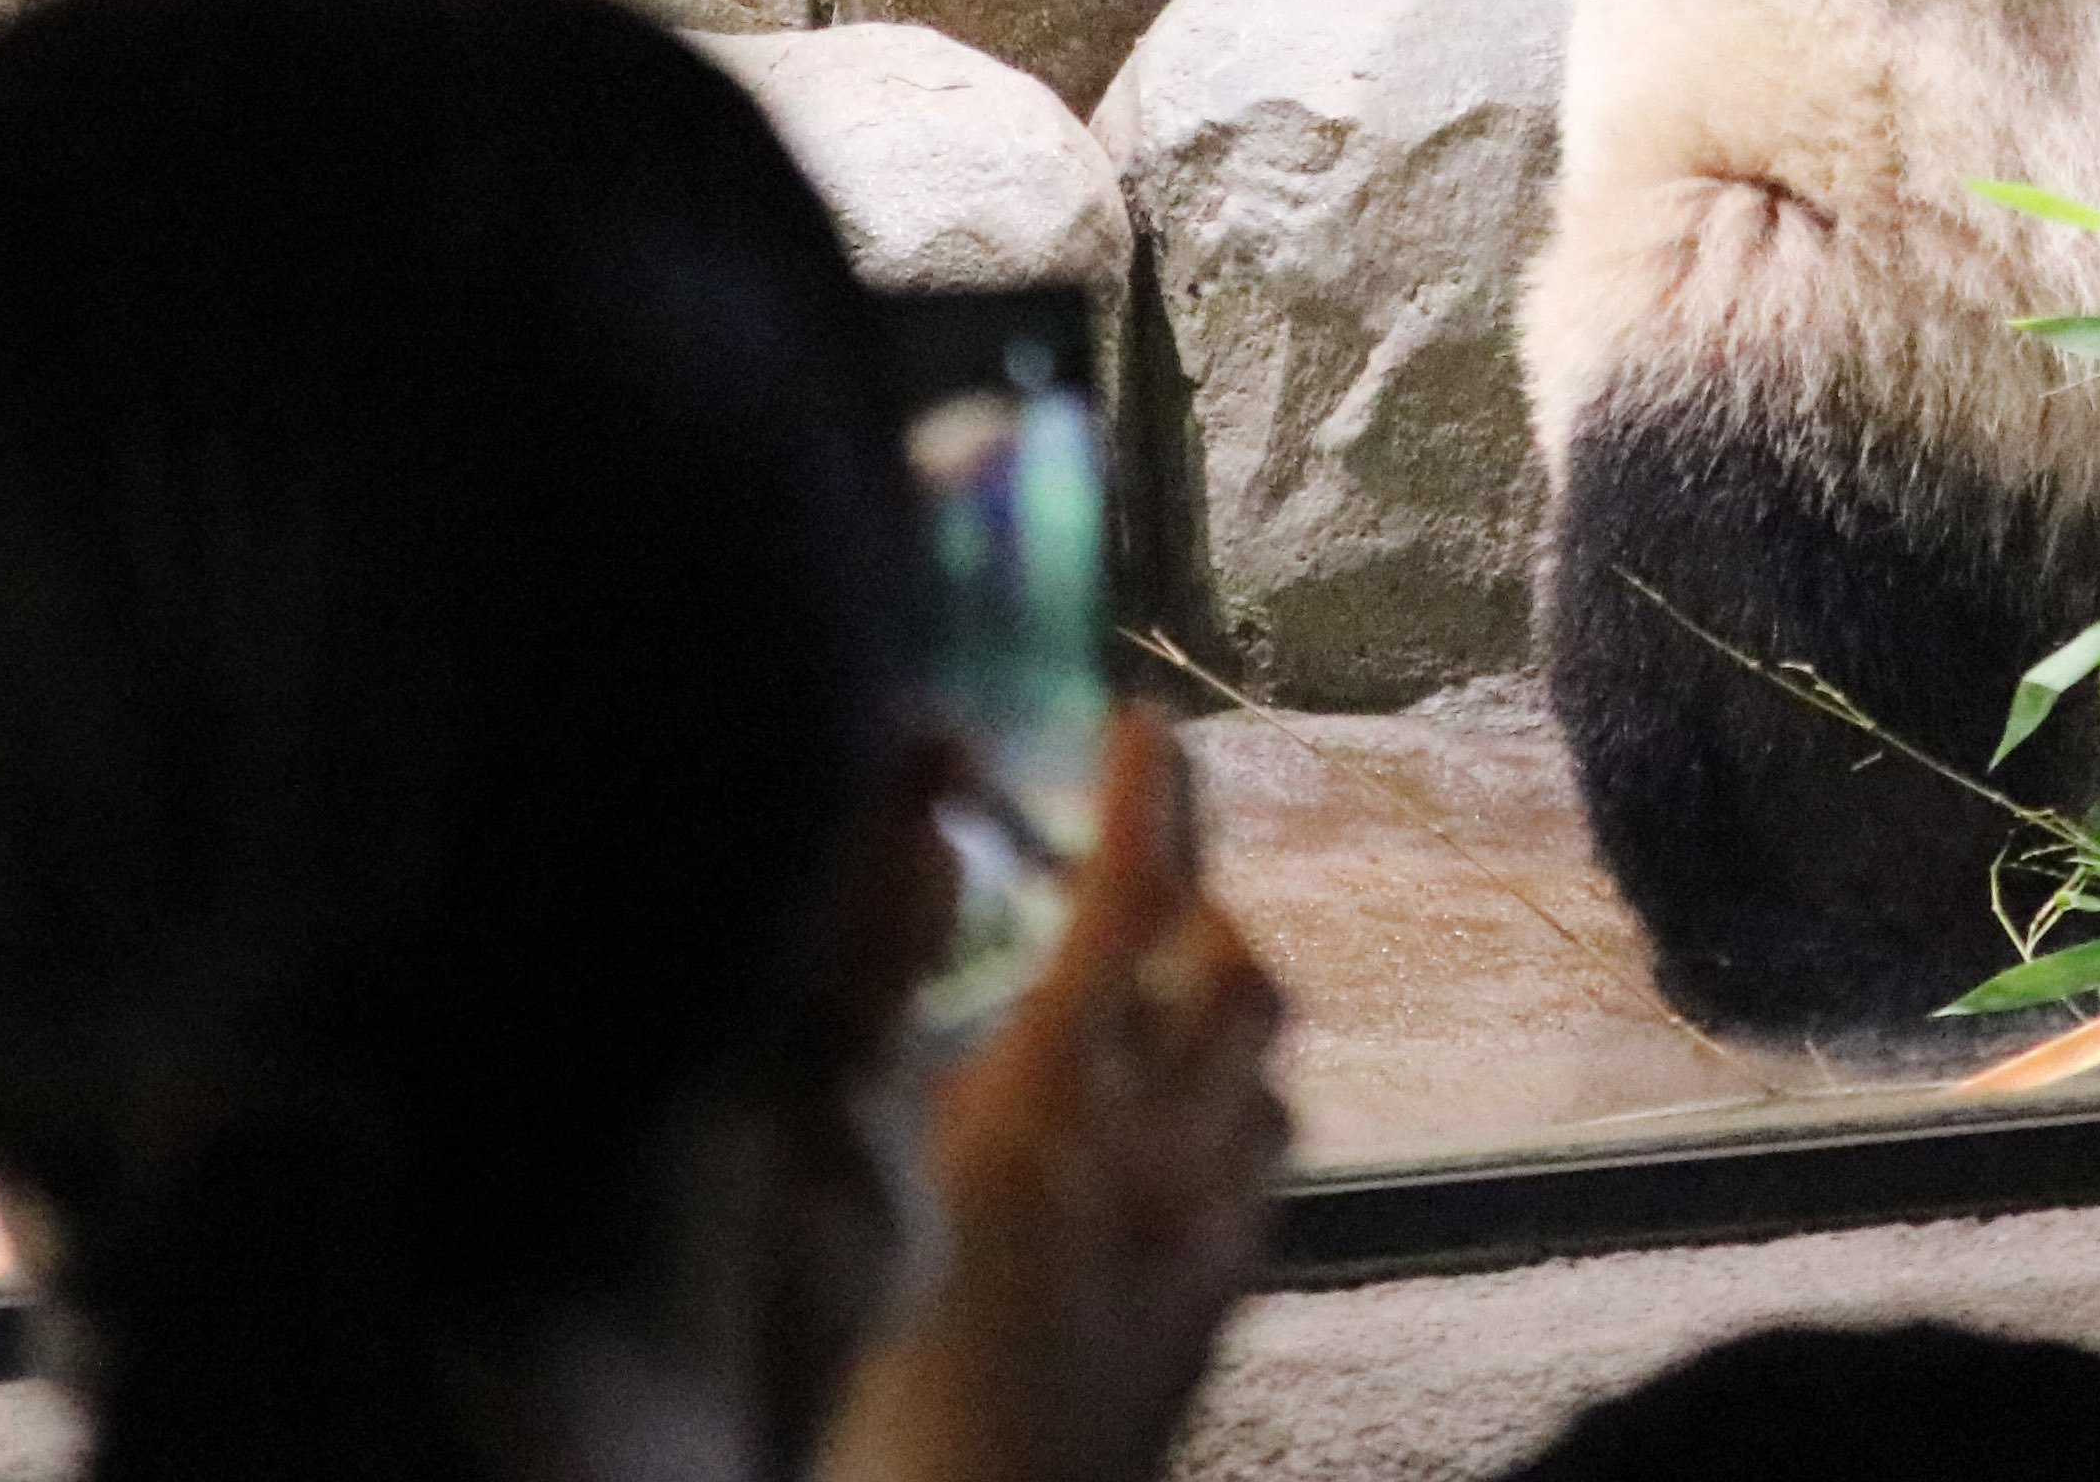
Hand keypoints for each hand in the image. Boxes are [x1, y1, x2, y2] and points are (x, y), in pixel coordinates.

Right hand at [826, 709, 1290, 1481]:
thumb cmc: (857, 1371)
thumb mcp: (833, 1159)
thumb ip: (872, 983)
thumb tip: (923, 831)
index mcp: (1042, 1106)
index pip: (1131, 902)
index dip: (1146, 799)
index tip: (1146, 728)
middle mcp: (1150, 1155)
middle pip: (1231, 970)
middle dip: (1194, 899)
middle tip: (1132, 872)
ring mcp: (1200, 1232)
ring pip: (1267, 1063)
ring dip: (1221, 1006)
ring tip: (1150, 992)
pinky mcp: (1217, 1304)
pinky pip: (1264, 1162)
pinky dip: (1232, 1108)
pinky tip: (1173, 1125)